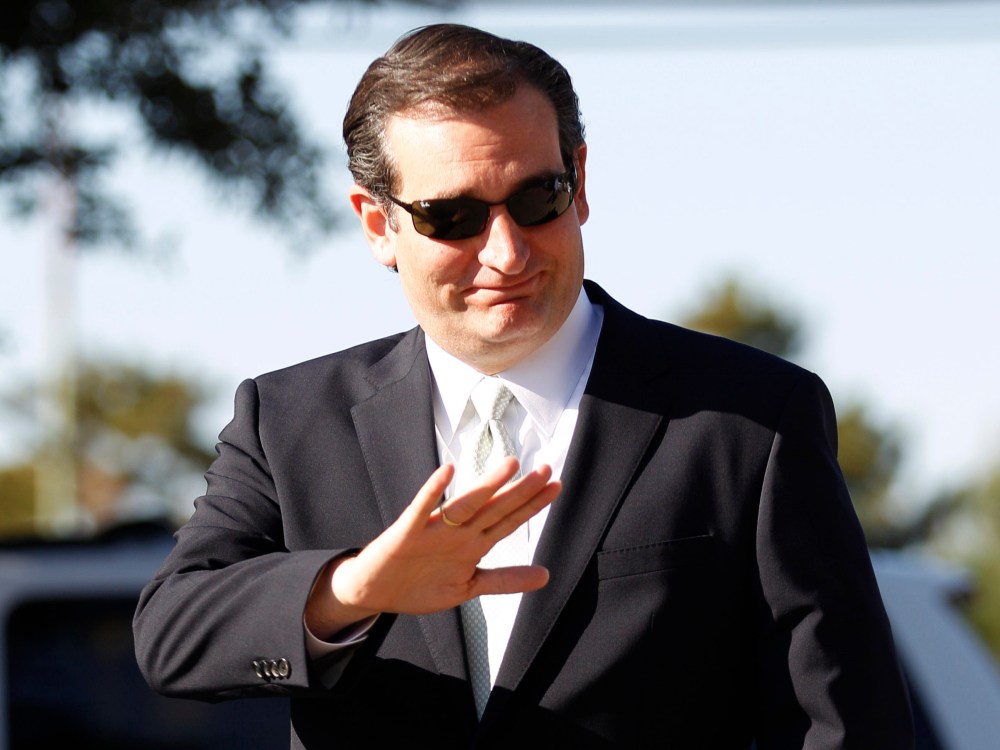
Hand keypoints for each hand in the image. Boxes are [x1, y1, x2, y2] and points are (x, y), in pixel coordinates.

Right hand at [305, 458, 558, 638]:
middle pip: (495, 509)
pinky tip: (447, 472)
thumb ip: (505, 580)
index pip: (509, 521)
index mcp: (473, 544)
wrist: (375, 592)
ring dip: (488, 486)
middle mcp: (458, 532)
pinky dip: (433, 491)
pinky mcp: (408, 533)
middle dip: (521, 491)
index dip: (533, 504)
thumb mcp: (469, 587)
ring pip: (466, 505)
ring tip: (511, 466)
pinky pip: (421, 509)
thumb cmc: (421, 584)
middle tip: (546, 469)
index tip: (556, 485)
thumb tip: (546, 576)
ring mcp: (434, 530)